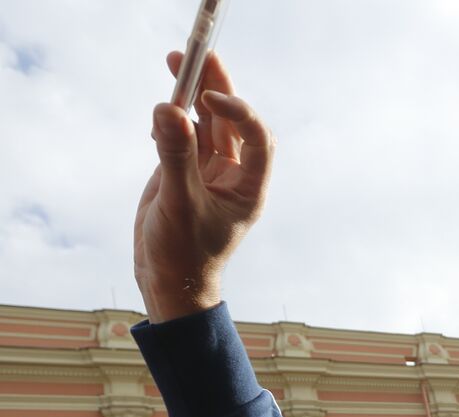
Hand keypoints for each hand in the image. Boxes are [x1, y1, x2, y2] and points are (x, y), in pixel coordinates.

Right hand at [134, 50, 273, 321]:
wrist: (169, 280)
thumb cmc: (185, 254)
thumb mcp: (180, 205)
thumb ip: (175, 158)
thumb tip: (169, 110)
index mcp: (249, 187)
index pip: (257, 138)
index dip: (239, 112)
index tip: (209, 98)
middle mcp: (234, 174)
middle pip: (231, 120)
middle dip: (217, 86)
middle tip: (197, 54)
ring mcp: (209, 171)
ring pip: (206, 122)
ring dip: (192, 93)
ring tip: (176, 60)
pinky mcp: (185, 170)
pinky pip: (183, 135)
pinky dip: (172, 118)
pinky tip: (161, 111)